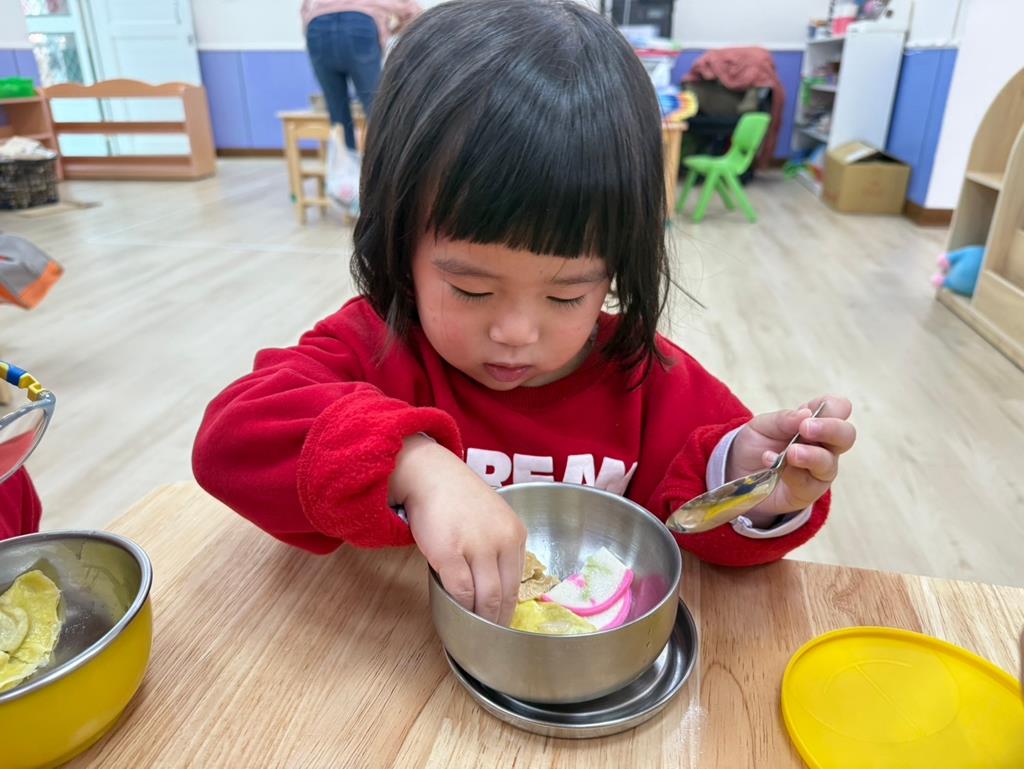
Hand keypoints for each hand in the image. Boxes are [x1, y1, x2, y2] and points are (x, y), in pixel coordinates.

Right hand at [389, 435, 525, 624]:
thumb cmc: (457, 498)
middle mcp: (502, 540)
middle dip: (497, 620)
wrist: (429, 475)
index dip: (511, 609)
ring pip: (486, 598)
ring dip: (480, 619)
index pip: (518, 583)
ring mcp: (477, 546)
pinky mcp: (450, 552)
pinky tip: (456, 612)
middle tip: (490, 638)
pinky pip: (461, 591)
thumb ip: (499, 548)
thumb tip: (497, 588)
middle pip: (505, 594)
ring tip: (474, 632)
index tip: (504, 623)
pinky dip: (460, 606)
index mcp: (516, 533)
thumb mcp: (492, 519)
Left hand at [727, 396, 855, 522]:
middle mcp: (824, 445)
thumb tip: (805, 413)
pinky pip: (807, 483)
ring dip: (811, 456)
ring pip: (828, 463)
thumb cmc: (758, 444)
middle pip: (846, 435)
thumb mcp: (763, 426)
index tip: (813, 411)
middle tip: (806, 428)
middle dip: (830, 429)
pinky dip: (790, 473)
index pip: (838, 409)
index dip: (833, 406)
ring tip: (791, 452)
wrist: (738, 472)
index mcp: (816, 421)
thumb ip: (783, 420)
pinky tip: (771, 462)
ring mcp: (819, 470)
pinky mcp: (808, 491)